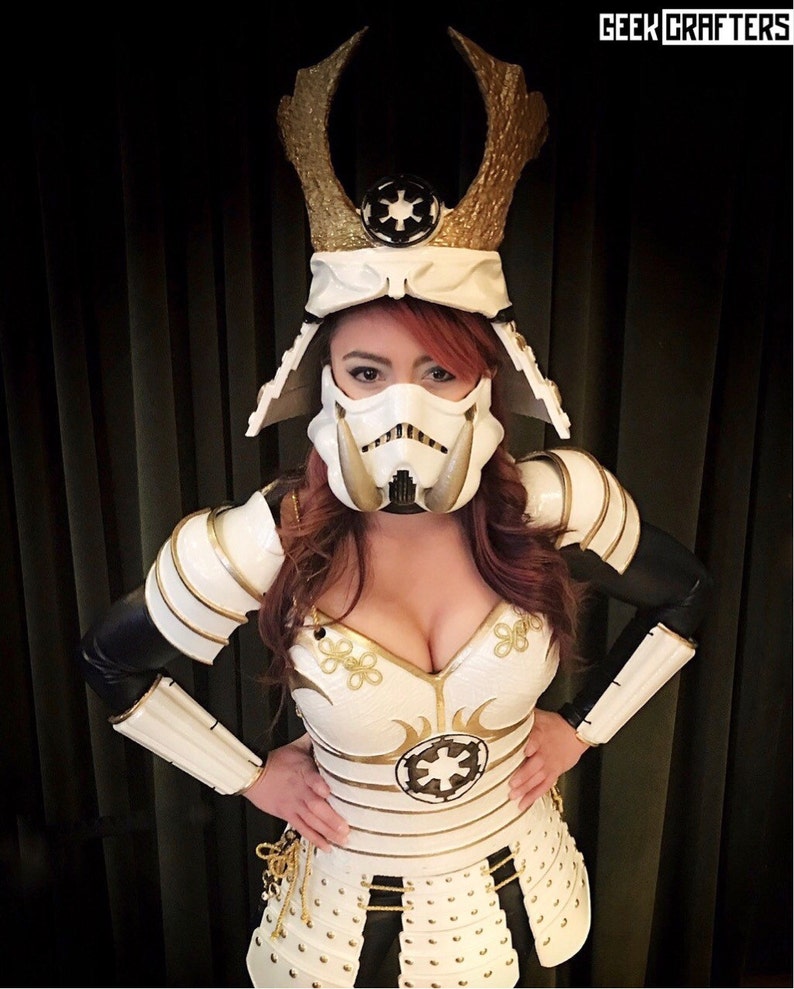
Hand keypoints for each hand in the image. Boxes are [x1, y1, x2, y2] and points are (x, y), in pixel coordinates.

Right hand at [243, 734, 349, 850]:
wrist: (254, 775)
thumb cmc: (278, 761)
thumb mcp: (296, 747)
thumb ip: (314, 742)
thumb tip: (330, 730)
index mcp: (303, 772)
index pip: (311, 778)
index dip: (319, 785)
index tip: (328, 792)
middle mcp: (300, 791)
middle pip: (315, 806)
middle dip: (331, 818)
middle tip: (346, 828)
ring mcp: (294, 805)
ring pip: (312, 821)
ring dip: (327, 831)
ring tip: (342, 839)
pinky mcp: (288, 815)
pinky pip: (303, 829)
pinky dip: (314, 839)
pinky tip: (327, 847)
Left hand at [509, 709, 590, 810]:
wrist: (575, 732)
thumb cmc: (554, 724)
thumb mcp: (537, 716)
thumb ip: (521, 718)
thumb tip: (502, 714)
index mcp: (539, 736)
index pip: (532, 742)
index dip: (527, 748)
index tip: (519, 754)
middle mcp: (544, 753)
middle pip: (534, 766)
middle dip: (522, 776)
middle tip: (511, 784)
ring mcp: (549, 765)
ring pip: (537, 779)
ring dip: (525, 789)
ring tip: (513, 796)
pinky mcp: (553, 773)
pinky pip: (543, 787)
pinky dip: (533, 796)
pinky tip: (523, 804)